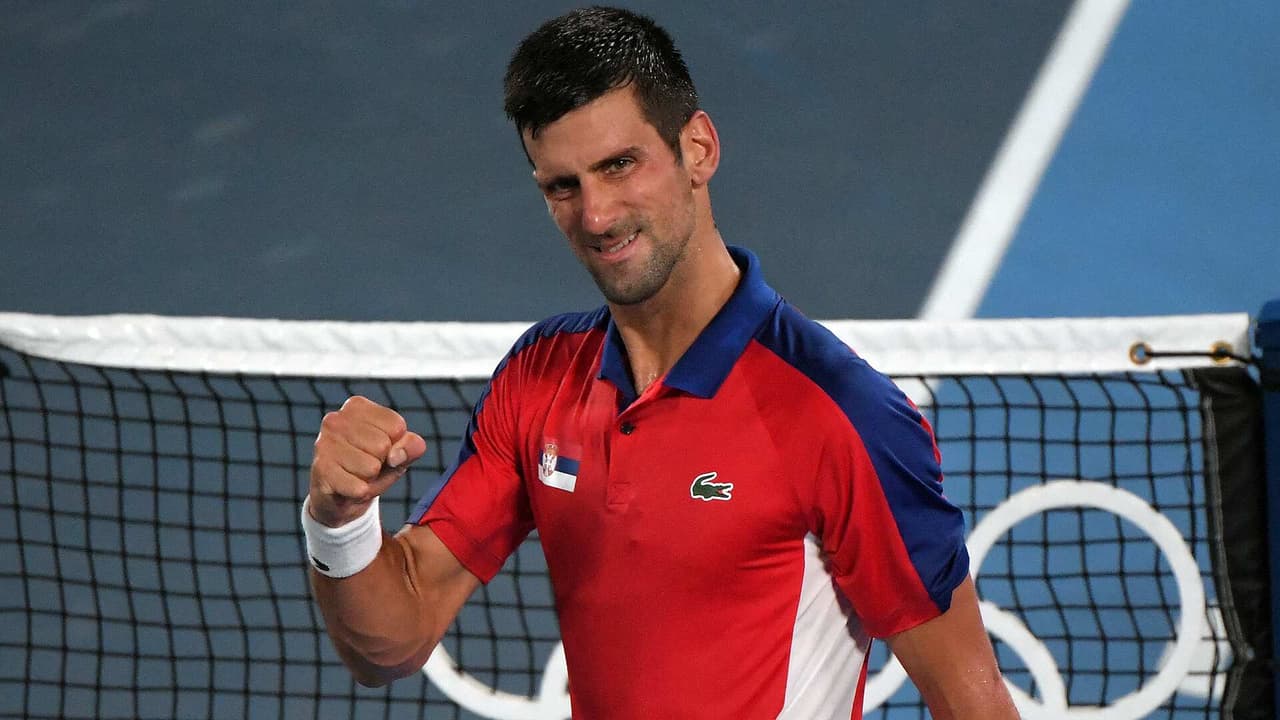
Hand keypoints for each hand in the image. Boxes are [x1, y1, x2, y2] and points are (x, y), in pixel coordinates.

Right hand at [309, 395, 427, 526]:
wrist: (340, 498)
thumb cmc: (372, 467)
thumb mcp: (400, 453)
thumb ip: (411, 446)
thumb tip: (395, 455)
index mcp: (357, 406)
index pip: (397, 426)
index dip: (396, 446)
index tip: (380, 450)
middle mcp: (336, 419)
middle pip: (383, 446)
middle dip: (381, 463)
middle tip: (366, 466)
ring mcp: (324, 444)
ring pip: (371, 468)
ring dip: (369, 479)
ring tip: (356, 476)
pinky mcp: (320, 470)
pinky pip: (358, 487)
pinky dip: (359, 493)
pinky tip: (347, 487)